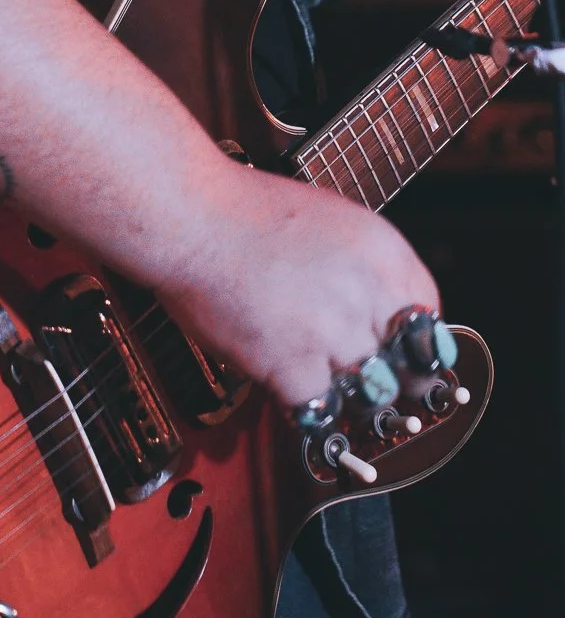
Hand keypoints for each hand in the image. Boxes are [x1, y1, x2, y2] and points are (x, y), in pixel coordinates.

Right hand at [158, 163, 439, 410]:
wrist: (188, 213)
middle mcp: (368, 291)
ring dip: (343, 394)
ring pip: (366, 394)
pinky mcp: (294, 365)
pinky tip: (283, 387)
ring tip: (317, 380)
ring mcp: (334, 332)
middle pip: (405, 363)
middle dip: (386, 377)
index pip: (428, 312)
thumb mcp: (323, 218)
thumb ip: (355, 264)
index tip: (400, 353)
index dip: (412, 339)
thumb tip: (369, 310)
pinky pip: (318, 409)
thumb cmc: (239, 208)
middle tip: (368, 385)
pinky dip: (302, 405)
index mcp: (380, 247)